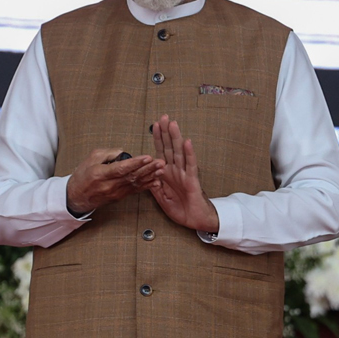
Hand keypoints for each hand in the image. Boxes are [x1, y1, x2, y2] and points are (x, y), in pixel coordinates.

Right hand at [65, 148, 160, 215]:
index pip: (121, 168)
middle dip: (148, 169)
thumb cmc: (82, 176)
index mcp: (101, 174)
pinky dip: (146, 186)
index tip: (147, 157)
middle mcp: (110, 185)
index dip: (135, 163)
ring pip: (136, 184)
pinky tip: (156, 182)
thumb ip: (107, 153)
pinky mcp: (119, 197)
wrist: (76, 197)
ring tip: (161, 170)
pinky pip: (135, 191)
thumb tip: (123, 152)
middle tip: (160, 162)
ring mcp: (116, 193)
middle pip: (132, 176)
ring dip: (150, 176)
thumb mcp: (90, 159)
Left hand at [146, 115, 220, 233]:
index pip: (161, 152)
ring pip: (179, 152)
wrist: (195, 220)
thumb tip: (144, 174)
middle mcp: (176, 170)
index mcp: (167, 173)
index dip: (158, 139)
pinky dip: (189, 153)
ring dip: (176, 137)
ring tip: (173, 124)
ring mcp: (185, 173)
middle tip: (163, 117)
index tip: (154, 125)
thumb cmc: (181, 208)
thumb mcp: (161, 197)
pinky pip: (191, 165)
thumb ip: (153, 185)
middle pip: (170, 147)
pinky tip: (187, 142)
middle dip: (166, 132)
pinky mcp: (192, 180)